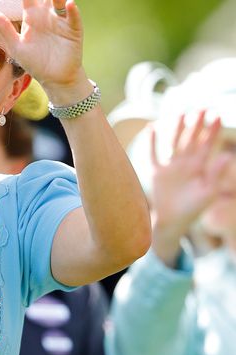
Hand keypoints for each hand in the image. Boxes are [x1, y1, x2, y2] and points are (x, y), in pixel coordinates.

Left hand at [0, 0, 83, 90]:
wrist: (54, 79)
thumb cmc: (34, 62)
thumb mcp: (16, 47)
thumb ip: (2, 28)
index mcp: (32, 17)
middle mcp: (47, 15)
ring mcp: (61, 21)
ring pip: (60, 2)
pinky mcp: (73, 30)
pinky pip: (73, 18)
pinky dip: (73, 11)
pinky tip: (69, 4)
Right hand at [149, 111, 230, 262]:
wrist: (172, 221)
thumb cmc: (193, 209)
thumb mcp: (208, 192)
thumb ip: (216, 174)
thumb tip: (226, 156)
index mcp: (199, 167)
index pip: (207, 145)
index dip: (212, 131)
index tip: (216, 116)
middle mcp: (185, 164)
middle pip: (191, 140)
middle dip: (197, 125)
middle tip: (202, 108)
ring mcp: (170, 167)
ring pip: (174, 143)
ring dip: (177, 129)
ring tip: (181, 113)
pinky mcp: (156, 172)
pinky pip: (153, 154)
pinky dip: (152, 142)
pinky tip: (151, 128)